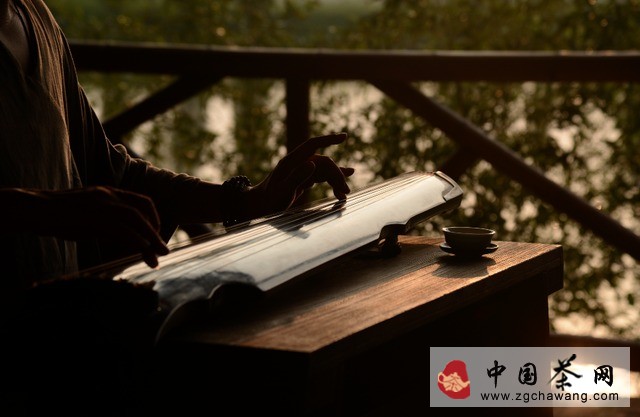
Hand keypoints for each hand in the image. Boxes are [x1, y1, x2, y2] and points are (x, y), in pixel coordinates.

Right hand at [36, 186, 168, 267]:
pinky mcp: (96, 217)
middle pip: (144, 211)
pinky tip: (144, 252)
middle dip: (156, 231)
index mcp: (109, 192)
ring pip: (137, 221)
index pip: (141, 201)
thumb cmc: (59, 214)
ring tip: (159, 256)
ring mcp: (103, 205)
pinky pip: (124, 230)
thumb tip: (122, 236)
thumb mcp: (88, 212)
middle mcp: (110, 196)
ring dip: (151, 239)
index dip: (153, 217)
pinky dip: (137, 241)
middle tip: (163, 249)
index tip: (156, 233)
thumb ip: (106, 220)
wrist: (36, 208)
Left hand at [245, 133, 354, 217]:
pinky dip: (332, 182)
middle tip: (345, 191)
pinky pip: (321, 177)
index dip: (328, 140)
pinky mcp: (302, 179)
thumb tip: (314, 163)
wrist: (258, 208)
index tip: (344, 137)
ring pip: (324, 171)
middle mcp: (297, 163)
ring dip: (336, 180)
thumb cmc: (268, 202)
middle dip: (336, 175)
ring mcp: (300, 171)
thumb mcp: (283, 192)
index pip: (313, 144)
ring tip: (345, 193)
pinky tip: (342, 187)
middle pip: (323, 162)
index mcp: (291, 162)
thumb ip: (297, 178)